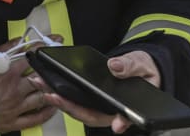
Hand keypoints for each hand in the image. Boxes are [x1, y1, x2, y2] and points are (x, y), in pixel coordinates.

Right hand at [0, 41, 57, 132]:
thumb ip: (1, 49)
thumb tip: (17, 41)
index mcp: (8, 71)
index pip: (32, 55)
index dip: (45, 46)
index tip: (55, 40)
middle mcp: (15, 89)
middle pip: (41, 77)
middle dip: (51, 68)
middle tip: (58, 62)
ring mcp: (16, 106)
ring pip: (41, 98)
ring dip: (51, 90)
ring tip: (56, 84)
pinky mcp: (12, 122)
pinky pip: (34, 119)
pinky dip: (45, 113)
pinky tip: (51, 108)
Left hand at [28, 50, 160, 133]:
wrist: (141, 70)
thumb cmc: (144, 72)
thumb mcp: (142, 64)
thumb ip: (131, 66)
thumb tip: (115, 66)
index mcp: (127, 106)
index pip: (121, 117)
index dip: (117, 120)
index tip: (116, 125)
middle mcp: (110, 111)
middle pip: (90, 114)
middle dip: (70, 106)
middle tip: (53, 95)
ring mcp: (99, 107)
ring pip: (80, 109)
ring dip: (61, 100)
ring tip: (45, 88)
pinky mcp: (90, 100)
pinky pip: (75, 100)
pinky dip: (62, 94)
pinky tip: (50, 85)